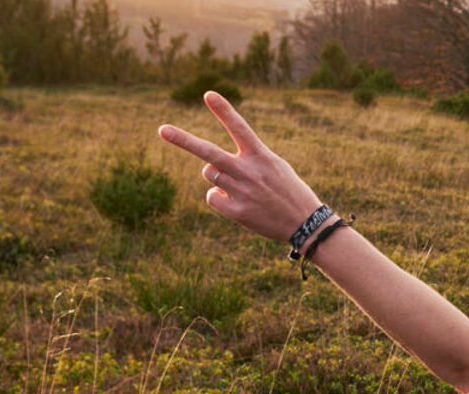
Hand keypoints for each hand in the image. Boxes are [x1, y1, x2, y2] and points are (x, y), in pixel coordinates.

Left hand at [157, 92, 324, 242]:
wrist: (306, 224)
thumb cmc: (289, 191)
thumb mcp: (274, 167)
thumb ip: (244, 161)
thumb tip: (209, 167)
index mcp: (261, 157)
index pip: (240, 128)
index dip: (224, 110)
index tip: (208, 94)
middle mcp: (249, 172)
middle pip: (209, 153)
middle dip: (183, 141)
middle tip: (162, 130)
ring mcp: (242, 192)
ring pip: (209, 173)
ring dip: (215, 175)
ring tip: (237, 184)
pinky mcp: (238, 211)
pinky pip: (212, 196)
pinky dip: (219, 197)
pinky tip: (236, 202)